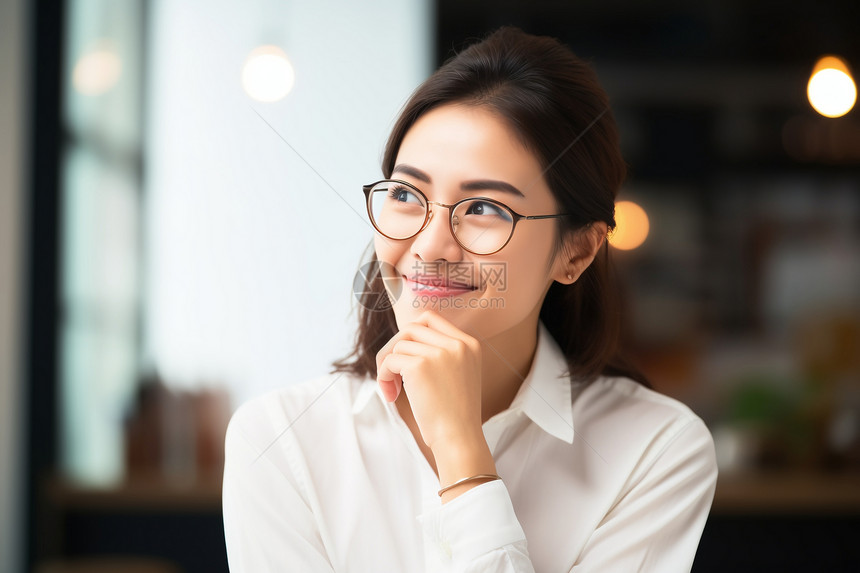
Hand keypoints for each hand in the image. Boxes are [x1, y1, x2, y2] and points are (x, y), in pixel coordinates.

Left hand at [376, 310, 482, 450]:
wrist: (458, 439)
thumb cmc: (454, 414)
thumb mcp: (459, 374)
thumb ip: (442, 353)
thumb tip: (404, 341)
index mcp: (469, 344)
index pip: (430, 318)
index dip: (410, 334)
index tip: (405, 356)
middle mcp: (457, 344)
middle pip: (411, 328)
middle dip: (395, 348)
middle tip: (392, 372)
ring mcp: (439, 353)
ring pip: (398, 345)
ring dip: (388, 366)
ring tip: (392, 389)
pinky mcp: (420, 366)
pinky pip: (390, 361)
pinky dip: (384, 376)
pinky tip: (391, 394)